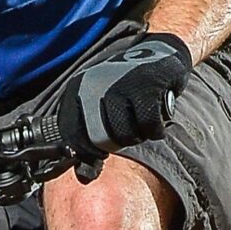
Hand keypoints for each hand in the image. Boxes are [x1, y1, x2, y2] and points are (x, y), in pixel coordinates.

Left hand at [56, 33, 192, 158]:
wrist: (157, 52)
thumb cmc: (125, 86)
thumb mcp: (99, 106)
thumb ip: (88, 139)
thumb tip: (85, 176)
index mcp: (77, 90)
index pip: (73, 136)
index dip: (88, 152)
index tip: (99, 153)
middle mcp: (95, 86)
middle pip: (100, 139)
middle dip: (116, 143)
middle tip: (126, 131)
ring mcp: (120, 85)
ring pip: (126, 135)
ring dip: (137, 135)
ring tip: (140, 119)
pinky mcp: (147, 86)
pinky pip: (149, 126)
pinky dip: (155, 129)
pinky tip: (156, 118)